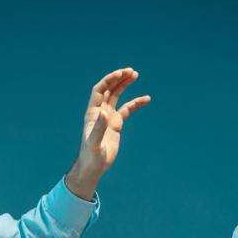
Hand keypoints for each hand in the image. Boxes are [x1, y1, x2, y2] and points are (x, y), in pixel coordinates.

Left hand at [65, 68, 149, 200]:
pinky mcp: (116, 124)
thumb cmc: (91, 156)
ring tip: (135, 74)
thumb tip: (105, 112)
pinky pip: (127, 110)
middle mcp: (100, 112)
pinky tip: (146, 99)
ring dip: (125, 85)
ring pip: (117, 96)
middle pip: (109, 89)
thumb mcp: (94, 143)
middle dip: (119, 79)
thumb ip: (99, 128)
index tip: (121, 73)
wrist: (94, 167)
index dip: (109, 80)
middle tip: (131, 71)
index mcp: (92, 113)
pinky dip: (135, 103)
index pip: (99, 90)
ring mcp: (108, 117)